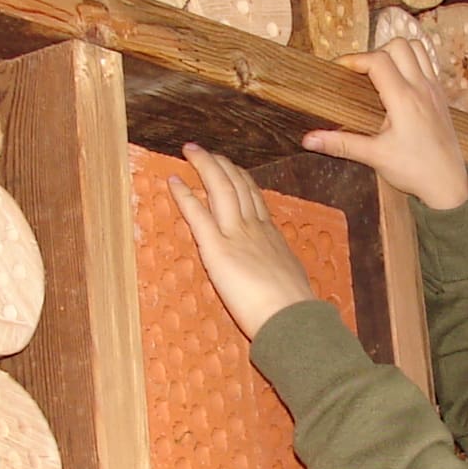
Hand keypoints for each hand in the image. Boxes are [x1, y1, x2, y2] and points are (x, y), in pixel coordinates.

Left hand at [166, 145, 320, 339]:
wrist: (291, 317)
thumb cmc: (293, 307)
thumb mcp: (291, 277)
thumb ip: (280, 268)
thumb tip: (282, 273)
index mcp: (271, 235)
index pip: (255, 197)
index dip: (241, 179)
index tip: (232, 168)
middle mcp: (254, 228)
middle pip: (237, 185)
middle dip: (220, 164)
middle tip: (207, 152)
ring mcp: (235, 235)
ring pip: (220, 189)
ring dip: (204, 167)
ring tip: (191, 152)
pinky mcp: (217, 249)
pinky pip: (197, 215)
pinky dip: (184, 196)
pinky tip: (174, 181)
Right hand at [305, 36, 467, 211]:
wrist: (449, 185)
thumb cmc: (415, 171)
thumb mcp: (374, 157)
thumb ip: (341, 143)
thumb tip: (309, 140)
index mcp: (404, 100)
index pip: (377, 60)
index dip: (354, 59)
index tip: (338, 69)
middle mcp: (421, 88)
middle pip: (398, 45)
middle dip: (374, 52)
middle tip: (360, 73)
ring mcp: (434, 90)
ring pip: (416, 49)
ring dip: (395, 53)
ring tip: (379, 73)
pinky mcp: (440, 96)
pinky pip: (428, 63)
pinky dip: (411, 62)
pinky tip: (399, 83)